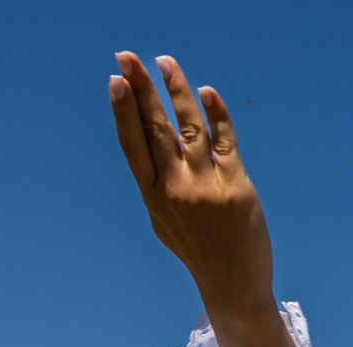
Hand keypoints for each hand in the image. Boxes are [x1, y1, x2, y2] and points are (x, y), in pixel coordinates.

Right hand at [109, 52, 294, 346]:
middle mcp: (175, 189)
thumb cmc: (200, 249)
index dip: (123, 110)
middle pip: (154, 130)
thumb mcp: (165, 219)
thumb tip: (148, 146)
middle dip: (140, 90)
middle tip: (128, 57)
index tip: (116, 80)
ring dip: (177, 91)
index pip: (133, 144)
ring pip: (188, 128)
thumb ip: (157, 184)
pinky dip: (216, 115)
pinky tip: (206, 92)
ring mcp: (206, 187)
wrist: (234, 284)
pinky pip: (225, 142)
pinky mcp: (236, 187)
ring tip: (166, 63)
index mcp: (153, 196)